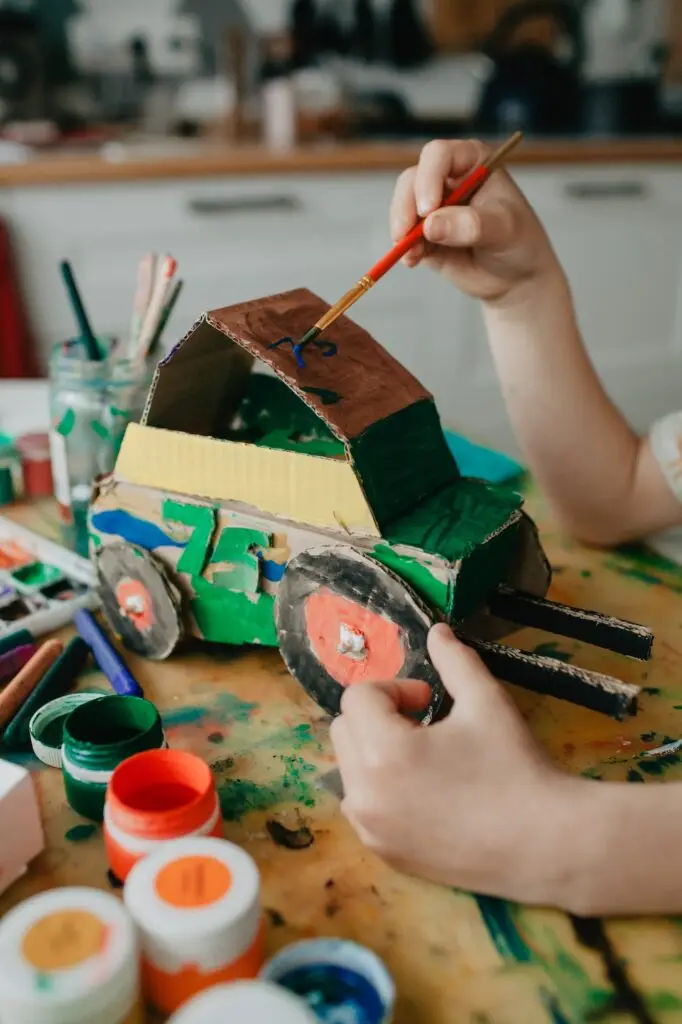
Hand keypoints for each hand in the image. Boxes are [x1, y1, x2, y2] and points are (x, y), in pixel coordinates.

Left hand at [330, 624, 569, 902]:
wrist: (546, 844)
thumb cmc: (516, 766)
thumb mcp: (486, 701)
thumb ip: (454, 660)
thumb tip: (437, 631)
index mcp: (383, 751)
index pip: (358, 697)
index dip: (395, 688)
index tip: (431, 700)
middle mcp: (364, 794)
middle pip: (345, 730)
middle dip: (379, 718)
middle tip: (428, 726)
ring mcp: (371, 830)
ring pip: (350, 769)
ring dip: (376, 752)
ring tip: (427, 759)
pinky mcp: (385, 855)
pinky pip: (364, 806)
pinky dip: (382, 790)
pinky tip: (427, 793)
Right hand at [389, 138, 560, 305]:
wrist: (515, 274)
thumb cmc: (518, 240)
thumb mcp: (503, 229)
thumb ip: (471, 225)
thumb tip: (431, 225)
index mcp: (472, 161)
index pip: (439, 156)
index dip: (428, 179)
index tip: (428, 210)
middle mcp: (447, 178)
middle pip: (412, 180)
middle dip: (406, 208)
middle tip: (407, 235)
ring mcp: (433, 206)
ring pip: (402, 207)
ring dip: (402, 231)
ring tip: (413, 255)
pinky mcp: (423, 233)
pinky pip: (403, 236)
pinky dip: (403, 249)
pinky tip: (412, 261)